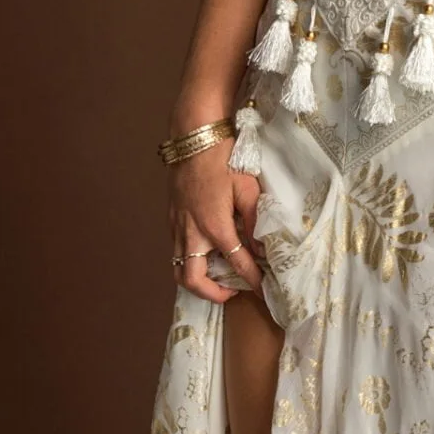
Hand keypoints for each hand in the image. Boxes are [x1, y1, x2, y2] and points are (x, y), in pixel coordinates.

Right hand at [169, 142, 265, 304]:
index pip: (236, 263)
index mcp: (214, 225)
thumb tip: (263, 246)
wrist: (193, 139)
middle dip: (212, 294)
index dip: (252, 280)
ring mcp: (177, 227)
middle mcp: (192, 232)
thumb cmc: (223, 160)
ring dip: (199, 280)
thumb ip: (255, 221)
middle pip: (192, 280)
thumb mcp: (247, 188)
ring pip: (179, 269)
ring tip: (219, 276)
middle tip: (232, 291)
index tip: (262, 289)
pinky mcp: (171, 220)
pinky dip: (191, 261)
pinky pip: (177, 251)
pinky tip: (208, 253)